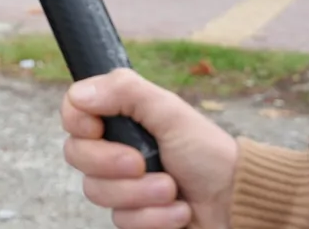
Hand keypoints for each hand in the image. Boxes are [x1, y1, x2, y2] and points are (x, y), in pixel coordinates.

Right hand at [61, 69, 237, 228]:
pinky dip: (154, 218)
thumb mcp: (170, 111)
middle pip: (76, 155)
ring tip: (173, 190)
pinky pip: (122, 221)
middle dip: (112, 164)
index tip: (98, 128)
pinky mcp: (132, 215)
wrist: (236, 203)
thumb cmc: (208, 153)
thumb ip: (125, 92)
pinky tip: (178, 212)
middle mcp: (114, 148)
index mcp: (120, 117)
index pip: (72, 113)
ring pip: (97, 193)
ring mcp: (121, 185)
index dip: (78, 122)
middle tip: (142, 163)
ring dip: (141, 194)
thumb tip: (79, 95)